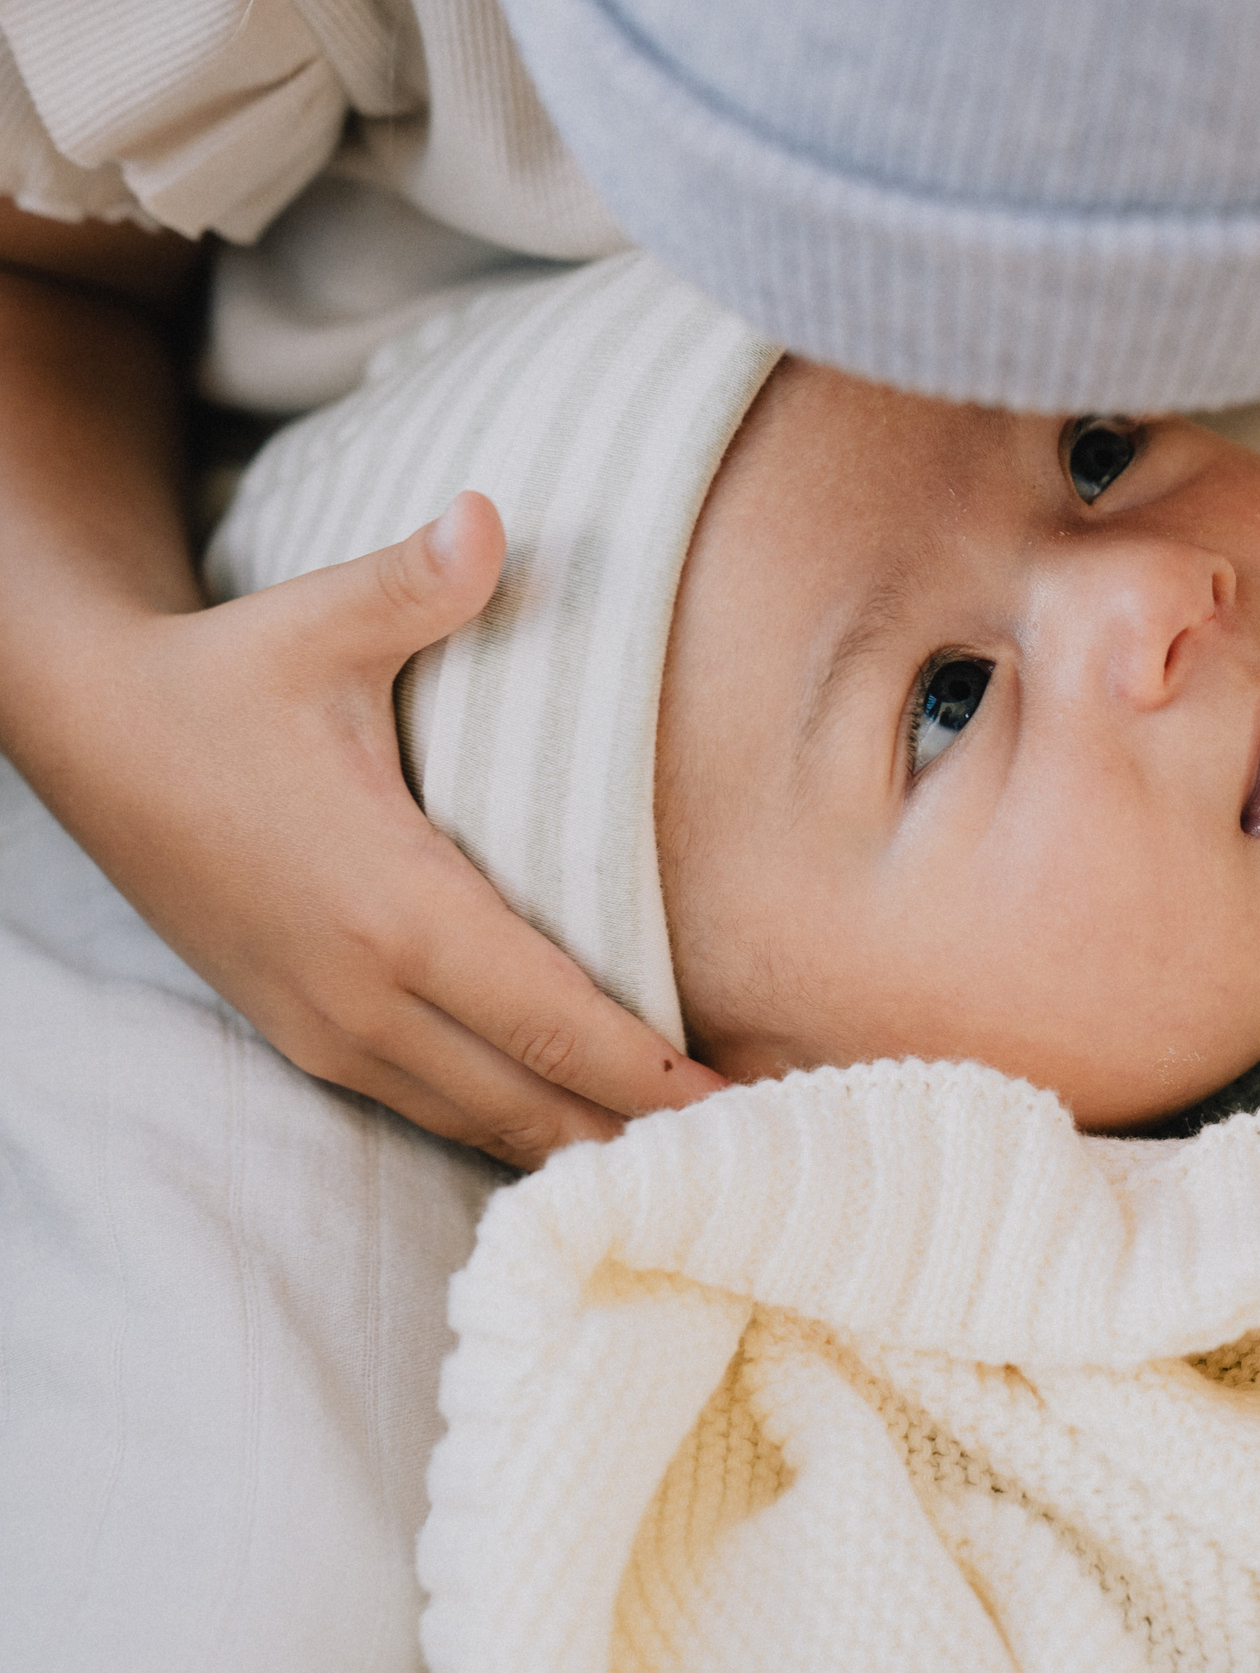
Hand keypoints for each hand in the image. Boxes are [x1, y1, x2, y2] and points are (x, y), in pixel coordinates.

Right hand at [19, 492, 723, 1166]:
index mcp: (391, 908)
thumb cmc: (222, 680)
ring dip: (581, 1141)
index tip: (741, 1105)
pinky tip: (579, 1132)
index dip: (651, 1074)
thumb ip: (416, 583)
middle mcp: (361, 994)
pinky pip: (430, 1106)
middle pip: (533, 1098)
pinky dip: (512, 1126)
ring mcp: (326, 1028)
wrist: (89, 736)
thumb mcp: (316, 622)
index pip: (554, 1022)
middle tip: (757, 1146)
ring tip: (691, 1159)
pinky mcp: (304, 1035)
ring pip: (480, 1121)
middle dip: (641, 1131)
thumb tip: (484, 513)